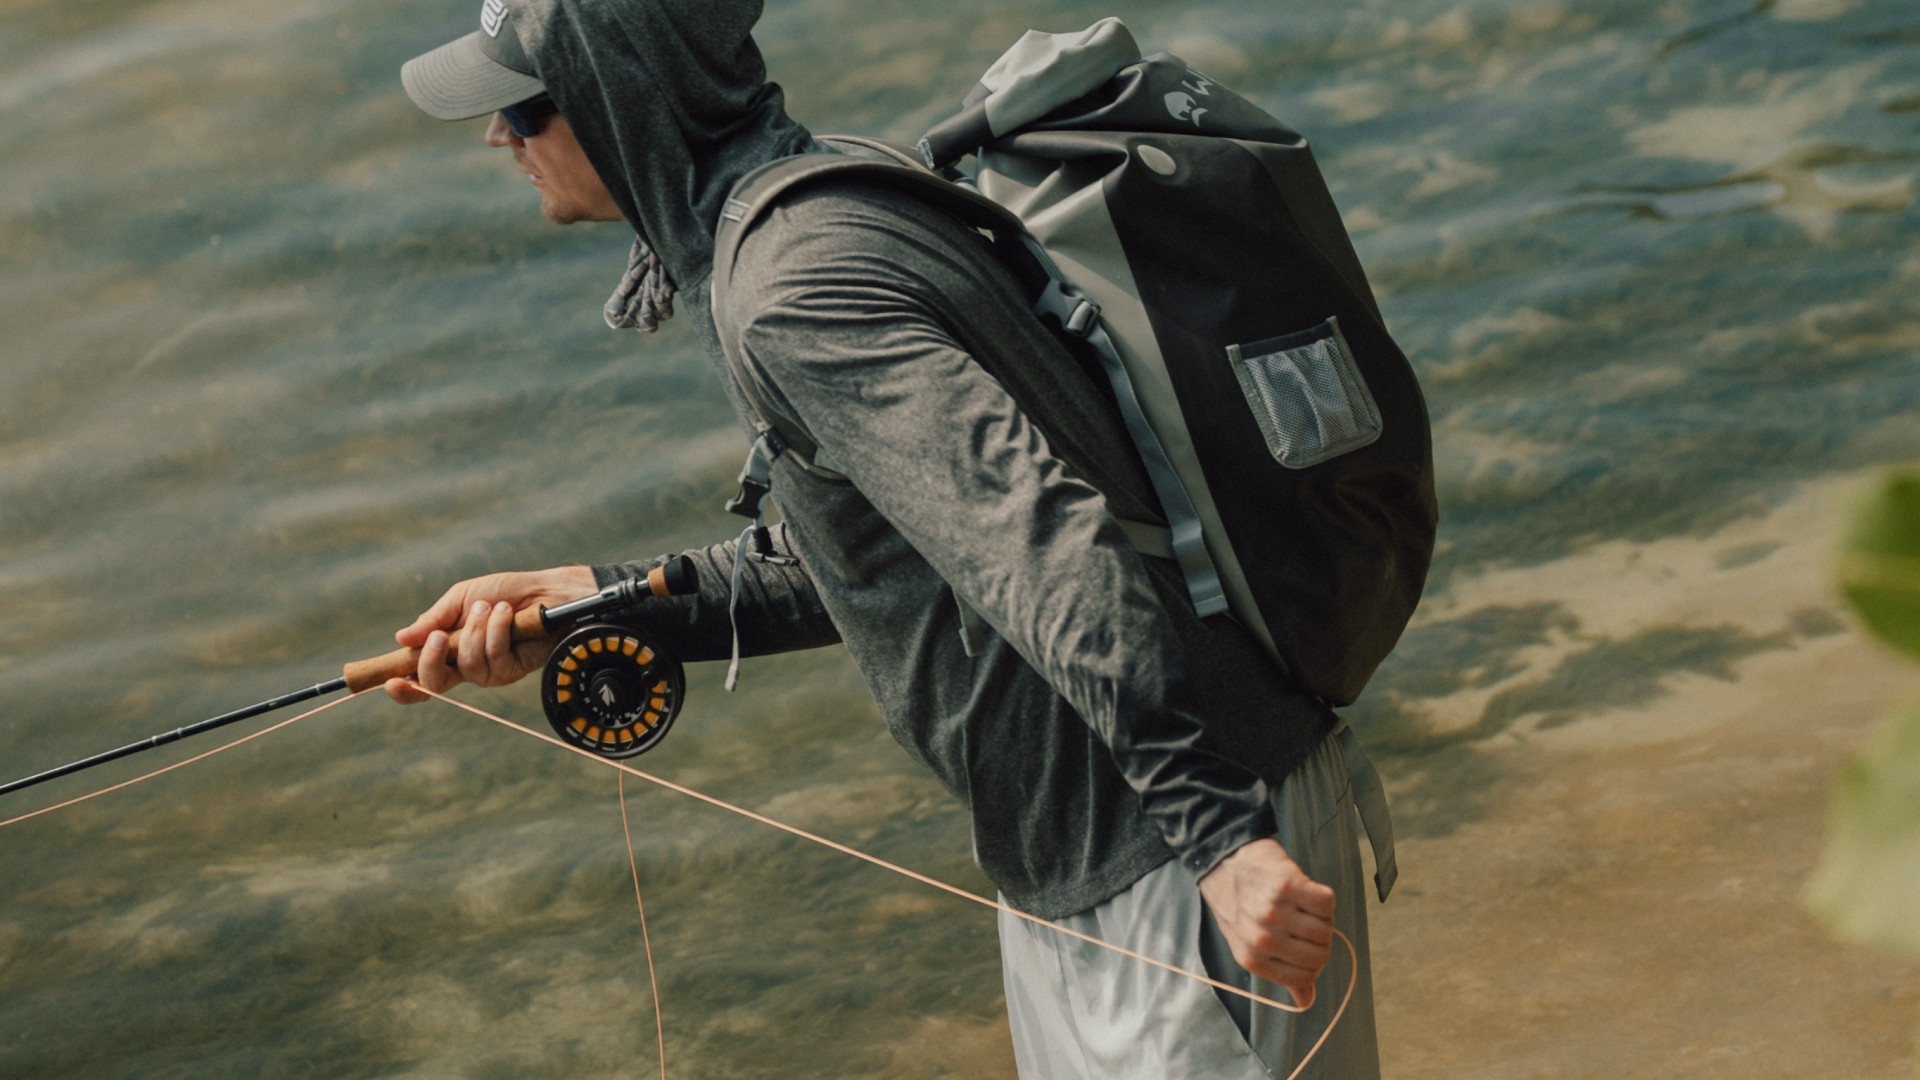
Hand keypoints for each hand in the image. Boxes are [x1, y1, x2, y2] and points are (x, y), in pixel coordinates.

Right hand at [383, 565, 598, 703]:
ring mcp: (489, 671)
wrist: (543, 590)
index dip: (403, 688)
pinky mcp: (512, 670)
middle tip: (438, 637)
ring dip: (475, 631)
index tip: (390, 682)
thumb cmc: (503, 592)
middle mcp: (465, 666)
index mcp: (446, 650)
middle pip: (435, 684)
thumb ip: (433, 619)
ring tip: (487, 608)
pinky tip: (506, 614)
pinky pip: (495, 659)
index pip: (419, 677)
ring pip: (467, 665)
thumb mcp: (461, 598)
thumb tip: (401, 639)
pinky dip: (497, 631)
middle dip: (431, 661)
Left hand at [1197, 837, 1336, 1009]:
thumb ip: (1279, 972)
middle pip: (1320, 955)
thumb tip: (1307, 1001)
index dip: (1314, 963)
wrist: (1223, 860)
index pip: (1305, 977)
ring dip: (1322, 919)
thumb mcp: (1247, 944)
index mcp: (1252, 959)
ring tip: (1303, 906)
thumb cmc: (1236, 903)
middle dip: (1321, 941)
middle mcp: (1263, 939)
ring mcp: (1275, 912)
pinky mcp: (1288, 885)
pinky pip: (1327, 903)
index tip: (1307, 946)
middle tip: (1306, 923)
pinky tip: (1305, 891)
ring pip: (1326, 930)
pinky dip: (1323, 898)